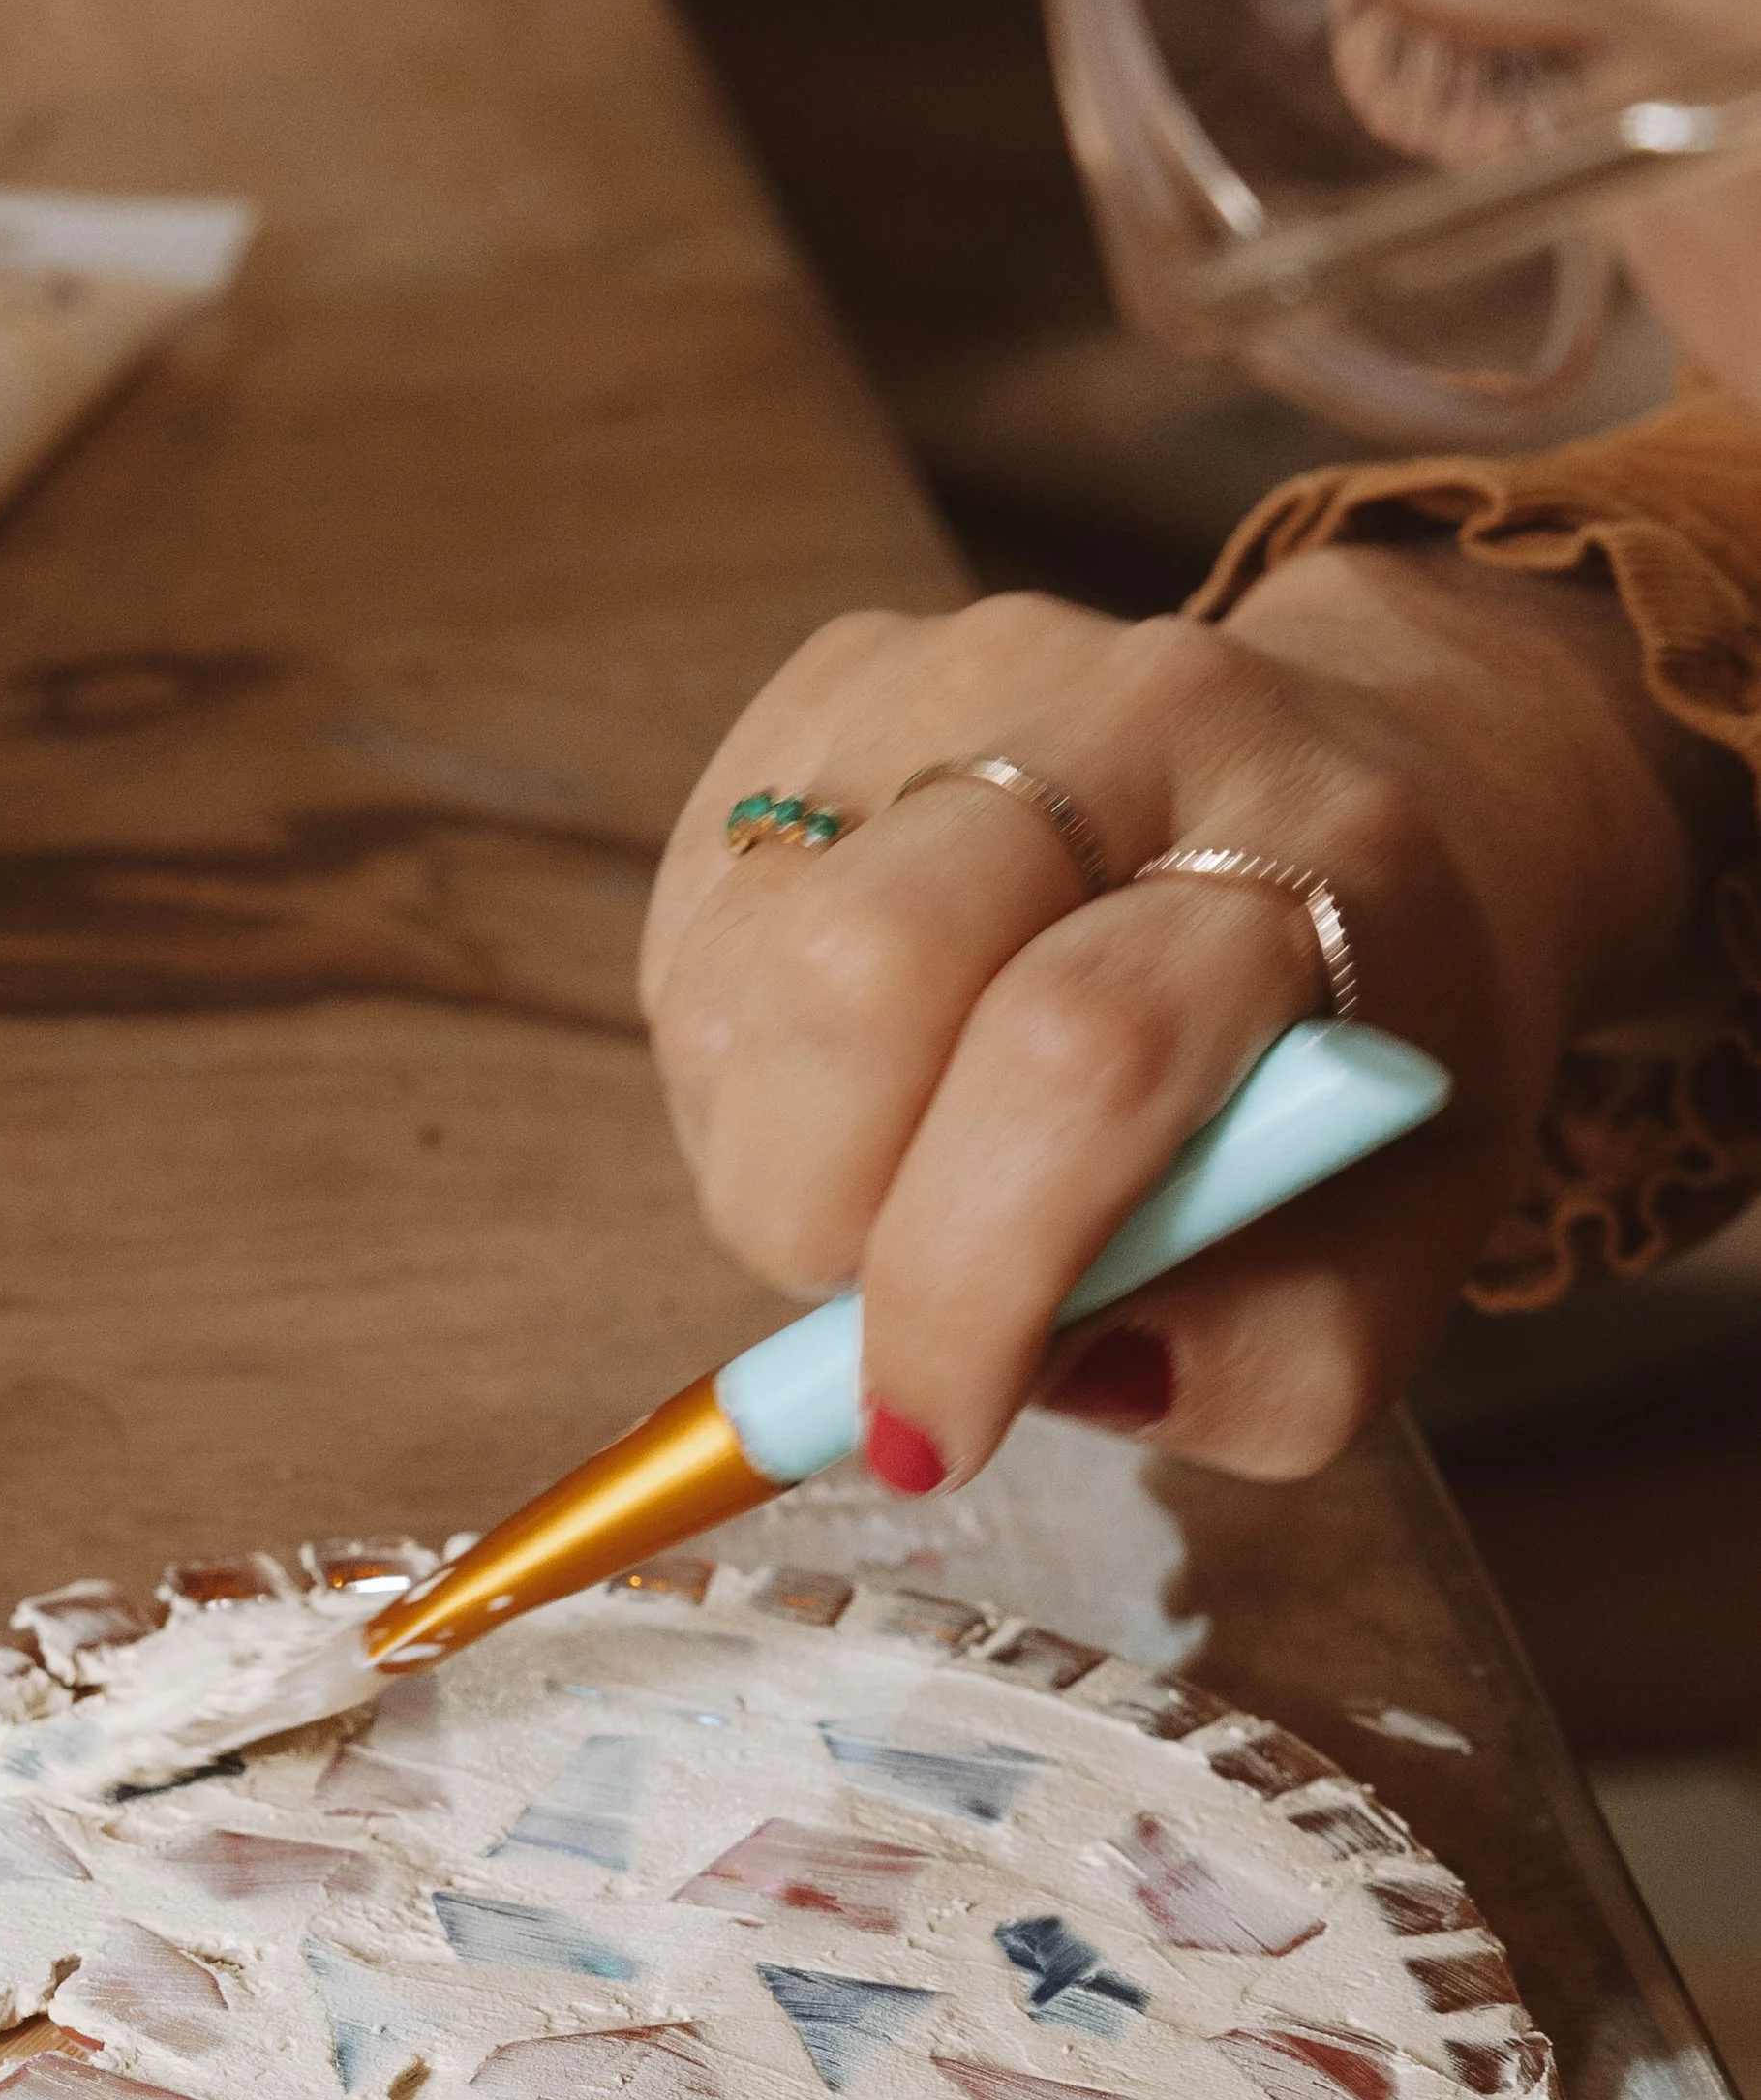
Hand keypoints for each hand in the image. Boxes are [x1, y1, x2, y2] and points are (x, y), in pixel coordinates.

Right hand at [641, 552, 1723, 1488]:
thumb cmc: (1375, 1058)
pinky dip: (740, 1076)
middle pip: (864, 969)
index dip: (965, 1277)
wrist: (1401, 797)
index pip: (1083, 1052)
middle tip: (885, 1304)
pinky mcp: (835, 678)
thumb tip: (1051, 1370)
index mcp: (1320, 852)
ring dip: (772, 1158)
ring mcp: (963, 667)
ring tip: (895, 1183)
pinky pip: (698, 934)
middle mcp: (1136, 715)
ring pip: (747, 971)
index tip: (933, 1431)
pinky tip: (856, 1087)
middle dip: (824, 1214)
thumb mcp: (1400, 1256)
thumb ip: (1261, 1361)